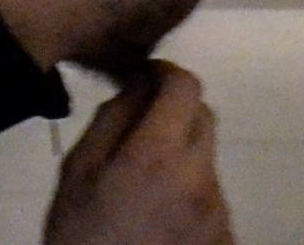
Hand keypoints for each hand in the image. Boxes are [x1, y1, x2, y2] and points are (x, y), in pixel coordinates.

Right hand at [43, 63, 229, 244]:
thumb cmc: (80, 234)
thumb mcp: (78, 169)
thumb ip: (114, 116)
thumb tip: (142, 82)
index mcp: (159, 155)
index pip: (187, 87)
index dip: (167, 74)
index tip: (146, 81)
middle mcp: (200, 179)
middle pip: (204, 118)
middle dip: (176, 115)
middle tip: (141, 134)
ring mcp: (217, 213)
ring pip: (206, 159)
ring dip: (182, 157)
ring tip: (145, 188)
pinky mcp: (225, 238)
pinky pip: (210, 197)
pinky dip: (189, 193)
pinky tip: (159, 216)